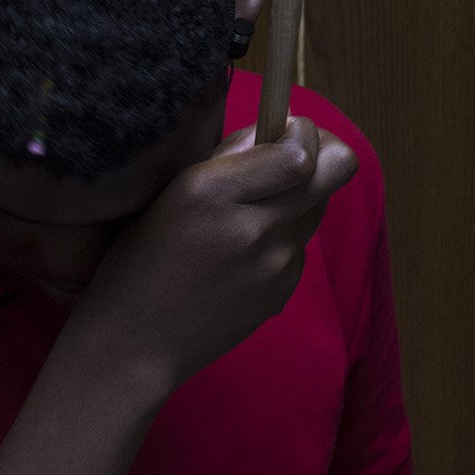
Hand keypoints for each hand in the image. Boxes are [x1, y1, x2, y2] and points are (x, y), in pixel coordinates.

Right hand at [71, 109, 357, 390]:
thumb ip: (229, 156)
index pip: (302, 150)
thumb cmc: (138, 261)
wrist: (137, 345)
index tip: (281, 130)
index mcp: (214, 191)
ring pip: (319, 205)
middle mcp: (255, 227)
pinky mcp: (284, 290)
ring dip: (299, 194)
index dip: (301, 131)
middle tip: (292, 155)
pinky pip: (300, 244)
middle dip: (323, 152)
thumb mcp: (170, 192)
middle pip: (337, 171)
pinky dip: (283, 236)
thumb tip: (275, 129)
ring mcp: (276, 264)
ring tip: (255, 208)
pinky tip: (243, 253)